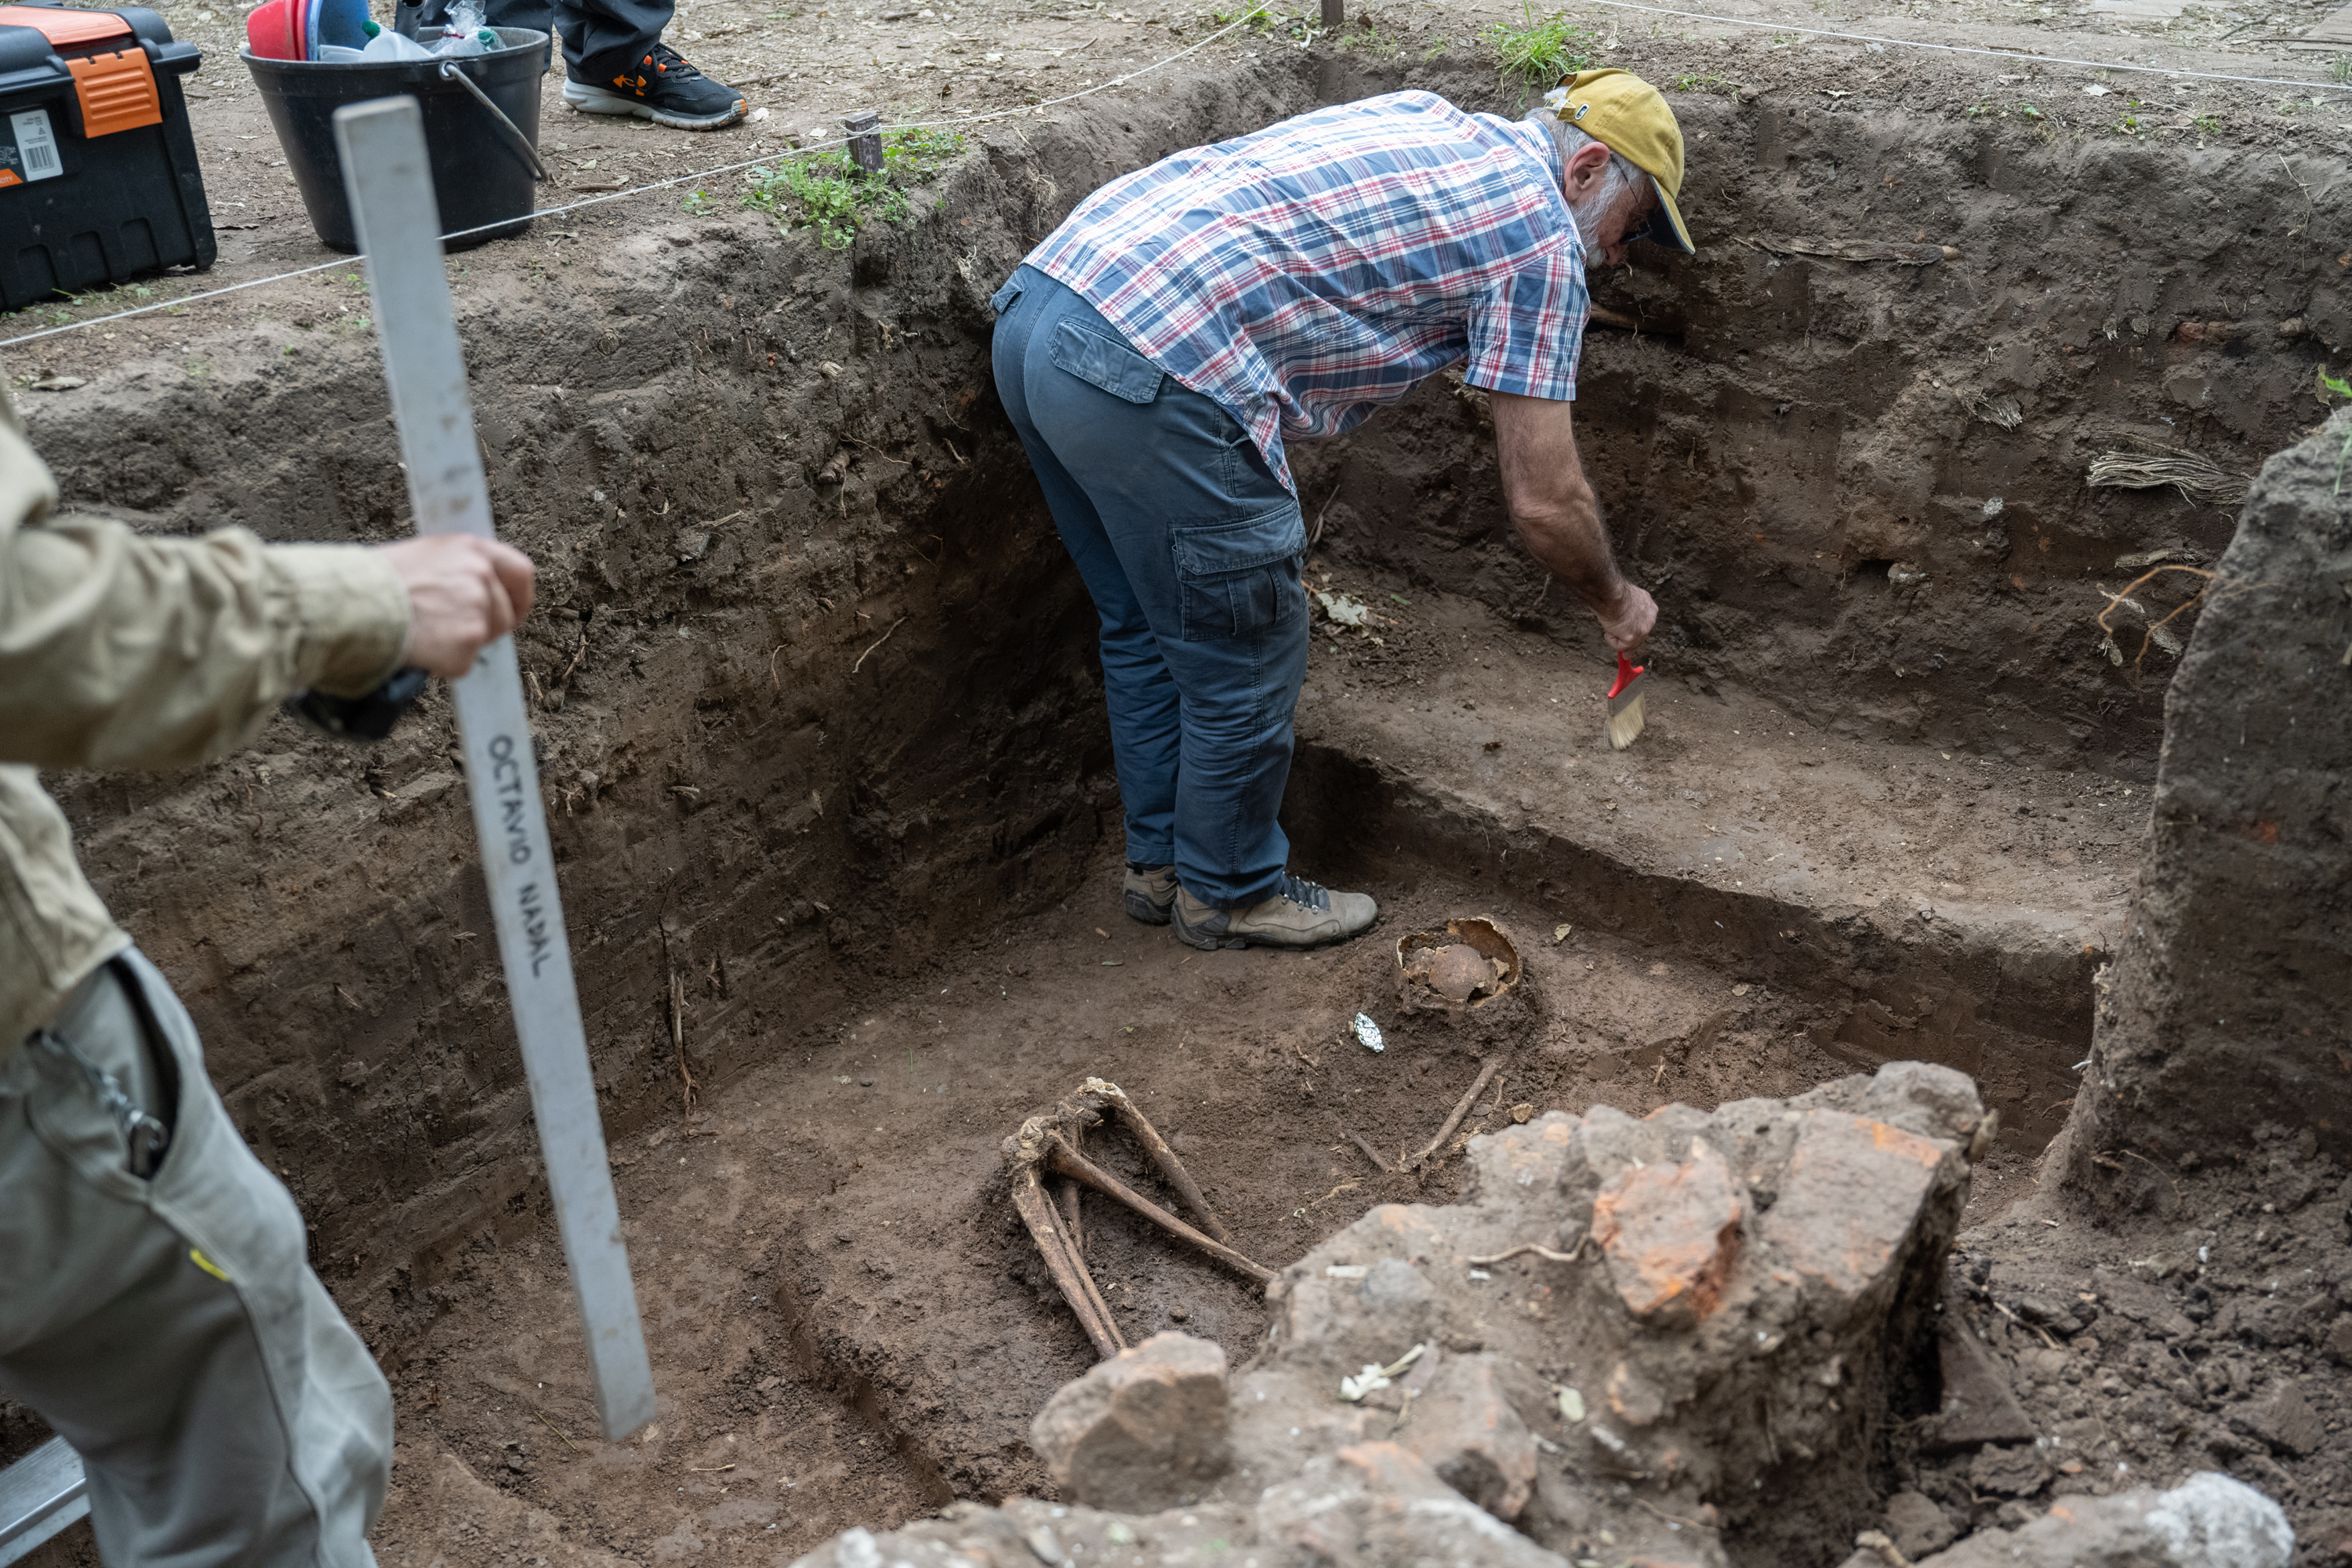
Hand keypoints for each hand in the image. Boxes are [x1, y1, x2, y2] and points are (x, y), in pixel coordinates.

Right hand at [378, 534, 536, 676]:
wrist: (349, 606)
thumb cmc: (371, 582)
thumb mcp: (420, 557)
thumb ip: (454, 571)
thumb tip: (469, 589)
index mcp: (470, 549)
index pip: (520, 571)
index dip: (519, 596)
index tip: (515, 610)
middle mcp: (480, 575)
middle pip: (506, 614)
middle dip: (486, 627)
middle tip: (453, 631)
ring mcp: (477, 609)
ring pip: (486, 639)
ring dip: (462, 644)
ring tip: (424, 633)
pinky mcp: (468, 641)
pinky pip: (463, 662)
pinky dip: (444, 664)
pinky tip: (418, 647)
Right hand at [1596, 581, 1655, 654]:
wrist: (1610, 593)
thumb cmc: (1613, 593)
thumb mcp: (1625, 601)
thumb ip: (1628, 616)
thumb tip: (1625, 633)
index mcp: (1650, 606)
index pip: (1642, 623)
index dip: (1631, 628)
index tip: (1624, 631)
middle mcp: (1651, 618)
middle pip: (1639, 636)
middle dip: (1625, 635)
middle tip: (1614, 628)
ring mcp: (1643, 629)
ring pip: (1628, 642)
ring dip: (1615, 634)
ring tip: (1611, 620)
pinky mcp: (1633, 638)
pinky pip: (1619, 646)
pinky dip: (1611, 639)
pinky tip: (1610, 626)